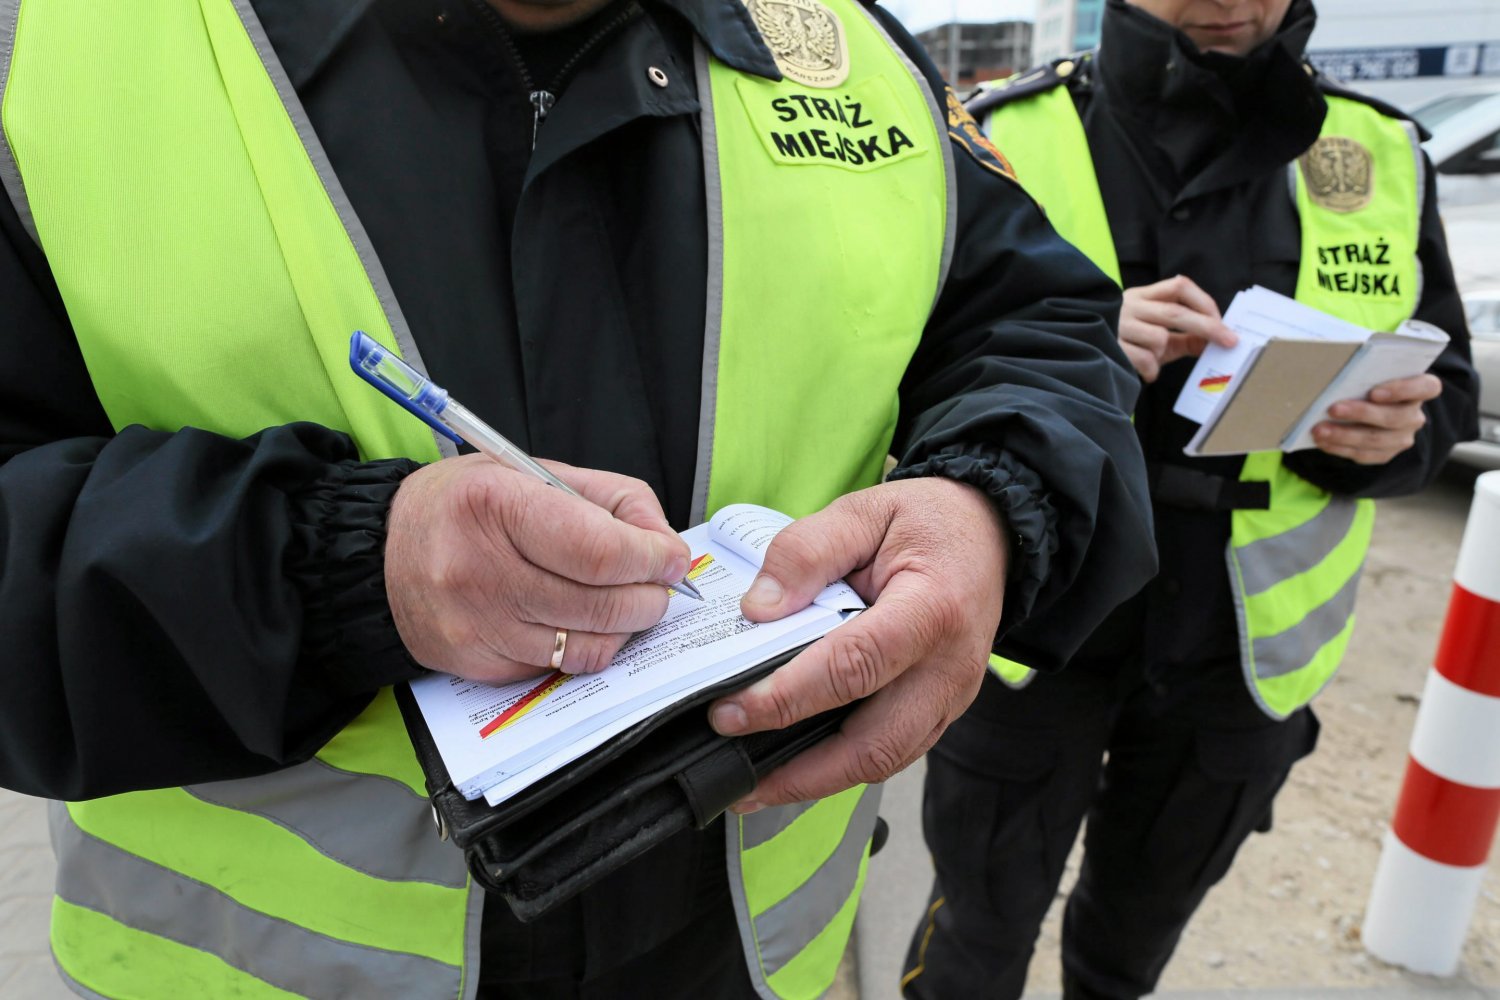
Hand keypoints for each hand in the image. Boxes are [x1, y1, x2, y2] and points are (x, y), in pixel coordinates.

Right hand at [384, 455, 689, 682]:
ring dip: (627, 627)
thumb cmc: (467, 507)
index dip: (652, 559)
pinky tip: (583, 621)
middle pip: (601, 604)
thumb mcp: (534, 473)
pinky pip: (559, 666)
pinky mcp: (477, 664)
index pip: (600, 551)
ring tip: (629, 602)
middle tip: (661, 584)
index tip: (671, 557)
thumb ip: (610, 499)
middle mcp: (479, 569)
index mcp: (495, 504)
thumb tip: (664, 542)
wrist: (380, 556)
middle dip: (651, 597)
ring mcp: (476, 625)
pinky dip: (587, 646)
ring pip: (588, 644)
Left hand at [708, 477, 1006, 809]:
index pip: (854, 666)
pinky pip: (891, 754)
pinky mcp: (941, 712)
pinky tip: (798, 766)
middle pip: (874, 743)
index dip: (788, 696)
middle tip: (738, 777)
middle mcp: (949, 667)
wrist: (989, 535)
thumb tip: (758, 610)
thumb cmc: (928, 523)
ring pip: (883, 763)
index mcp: (932, 608)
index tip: (732, 712)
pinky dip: (841, 768)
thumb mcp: (863, 511)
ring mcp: (951, 698)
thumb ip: (806, 552)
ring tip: (757, 787)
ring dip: (817, 782)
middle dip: (800, 771)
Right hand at [1119, 275, 1237, 381]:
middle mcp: (1130, 305)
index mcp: (1143, 296)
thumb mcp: (1160, 335)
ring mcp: (1119, 325)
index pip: (1179, 286)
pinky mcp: (1111, 346)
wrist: (1086, 353)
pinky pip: (1145, 359)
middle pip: (1176, 312)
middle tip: (1229, 341)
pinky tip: (1146, 371)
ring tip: (1154, 358)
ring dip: (1164, 353)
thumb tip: (1217, 342)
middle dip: (1207, 327)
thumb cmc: (1130, 343)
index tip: (1222, 321)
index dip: (1204, 302)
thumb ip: (1187, 336)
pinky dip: (1152, 369)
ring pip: (1159, 338)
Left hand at [1311, 373, 1441, 464]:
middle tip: (1333, 409)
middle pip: (1394, 417)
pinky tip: (1323, 441)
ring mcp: (1402, 437)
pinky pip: (1364, 454)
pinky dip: (1340, 448)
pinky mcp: (1386, 453)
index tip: (1374, 391)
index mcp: (1421, 389)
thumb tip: (1336, 372)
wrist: (1372, 410)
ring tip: (1319, 430)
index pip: (1427, 388)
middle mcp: (1414, 415)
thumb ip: (1367, 372)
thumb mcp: (1374, 374)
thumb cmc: (1371, 383)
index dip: (1402, 389)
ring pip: (1376, 440)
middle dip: (1361, 413)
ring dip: (1344, 435)